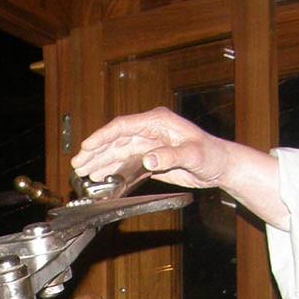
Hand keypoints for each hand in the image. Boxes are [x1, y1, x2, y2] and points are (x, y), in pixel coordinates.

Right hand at [71, 107, 233, 190]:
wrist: (221, 166)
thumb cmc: (212, 156)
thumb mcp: (193, 155)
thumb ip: (170, 156)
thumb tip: (147, 159)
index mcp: (158, 122)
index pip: (123, 127)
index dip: (102, 137)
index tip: (86, 147)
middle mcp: (151, 130)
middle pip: (116, 139)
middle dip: (95, 151)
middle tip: (77, 164)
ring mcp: (150, 144)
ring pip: (118, 152)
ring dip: (100, 161)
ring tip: (83, 172)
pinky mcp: (151, 158)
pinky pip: (127, 163)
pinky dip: (113, 170)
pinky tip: (101, 176)